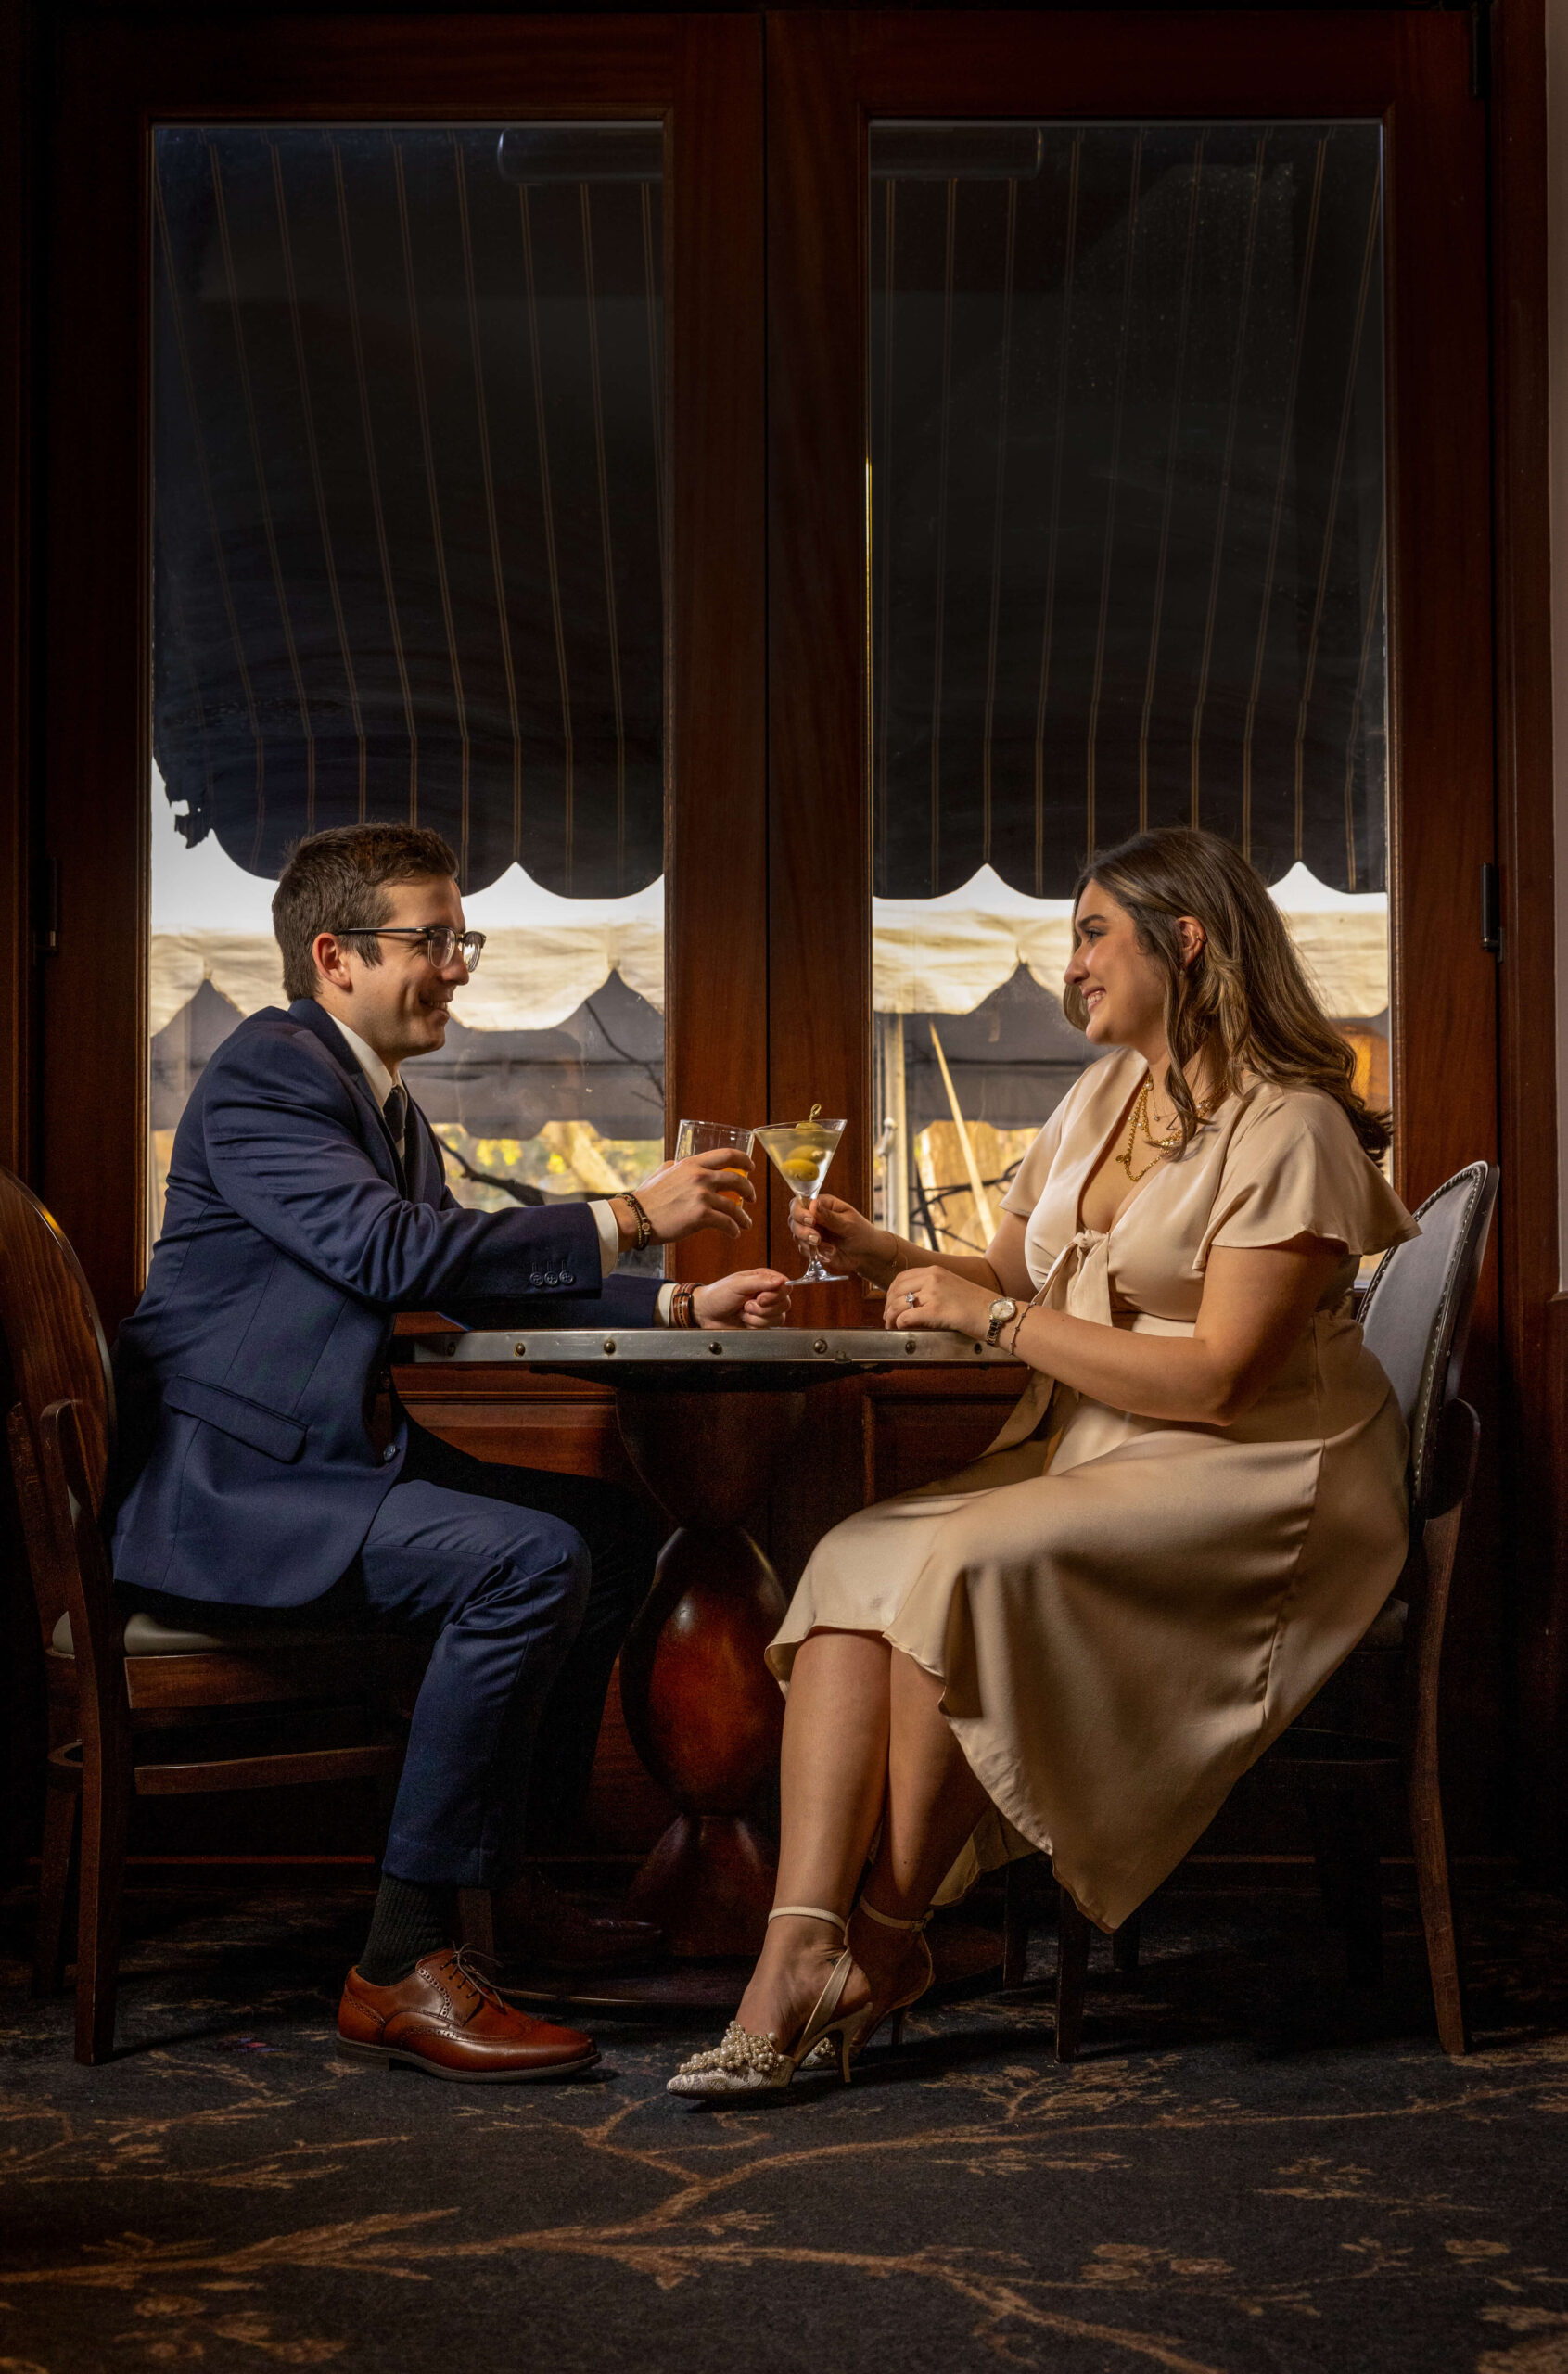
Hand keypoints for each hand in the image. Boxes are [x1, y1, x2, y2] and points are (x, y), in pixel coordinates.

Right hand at [627, 1149, 754, 1243]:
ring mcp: (701, 1196)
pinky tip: (734, 1233)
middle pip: (737, 1179)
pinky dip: (734, 1229)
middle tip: (752, 1197)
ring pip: (734, 1206)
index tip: (751, 1168)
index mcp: (692, 1164)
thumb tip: (679, 1164)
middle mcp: (699, 1176)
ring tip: (745, 1224)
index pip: (727, 1155)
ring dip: (743, 1217)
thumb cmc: (647, 1197)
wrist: (635, 1216)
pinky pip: (726, 1223)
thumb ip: (675, 1167)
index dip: (744, 1160)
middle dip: (749, 1190)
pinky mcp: (701, 1216)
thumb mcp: (662, 1172)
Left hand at [694, 1269, 793, 1328]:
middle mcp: (768, 1294)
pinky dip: (754, 1325)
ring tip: (743, 1312)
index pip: (785, 1286)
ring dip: (757, 1317)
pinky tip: (744, 1320)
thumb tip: (781, 1280)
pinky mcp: (761, 1324)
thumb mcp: (737, 1284)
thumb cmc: (718, 1295)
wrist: (706, 1314)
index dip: (776, 1294)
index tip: (761, 1298)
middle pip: (784, 1303)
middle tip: (747, 1305)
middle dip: (764, 1308)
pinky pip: (769, 1327)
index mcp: (764, 1279)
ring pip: (778, 1317)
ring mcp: (765, 1310)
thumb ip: (760, 1281)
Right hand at [790, 1192, 892, 1281]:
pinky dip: (815, 1253)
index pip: (800, 1203)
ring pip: (796, 1235)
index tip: (811, 1221)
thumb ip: (829, 1216)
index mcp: (823, 1205)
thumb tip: (813, 1205)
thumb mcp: (848, 1223)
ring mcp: (812, 1232)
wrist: (867, 1254)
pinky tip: (831, 1253)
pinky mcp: (812, 1246)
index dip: (800, 1212)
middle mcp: (814, 1216)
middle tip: (818, 1239)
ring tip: (830, 1249)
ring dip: (809, 1244)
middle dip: (802, 1230)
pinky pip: (803, 1249)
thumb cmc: (861, 1233)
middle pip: (793, 1219)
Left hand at [884, 1264, 994, 1338]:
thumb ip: (934, 1289)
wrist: (996, 1313)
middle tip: (888, 1318)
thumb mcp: (953, 1287)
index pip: (902, 1278)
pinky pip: (906, 1317)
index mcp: (935, 1270)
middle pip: (896, 1290)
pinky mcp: (935, 1311)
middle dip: (888, 1305)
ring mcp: (933, 1294)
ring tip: (892, 1326)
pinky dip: (899, 1324)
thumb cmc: (978, 1305)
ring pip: (897, 1304)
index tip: (890, 1303)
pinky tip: (901, 1329)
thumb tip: (915, 1302)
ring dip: (890, 1317)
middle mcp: (932, 1278)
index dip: (891, 1292)